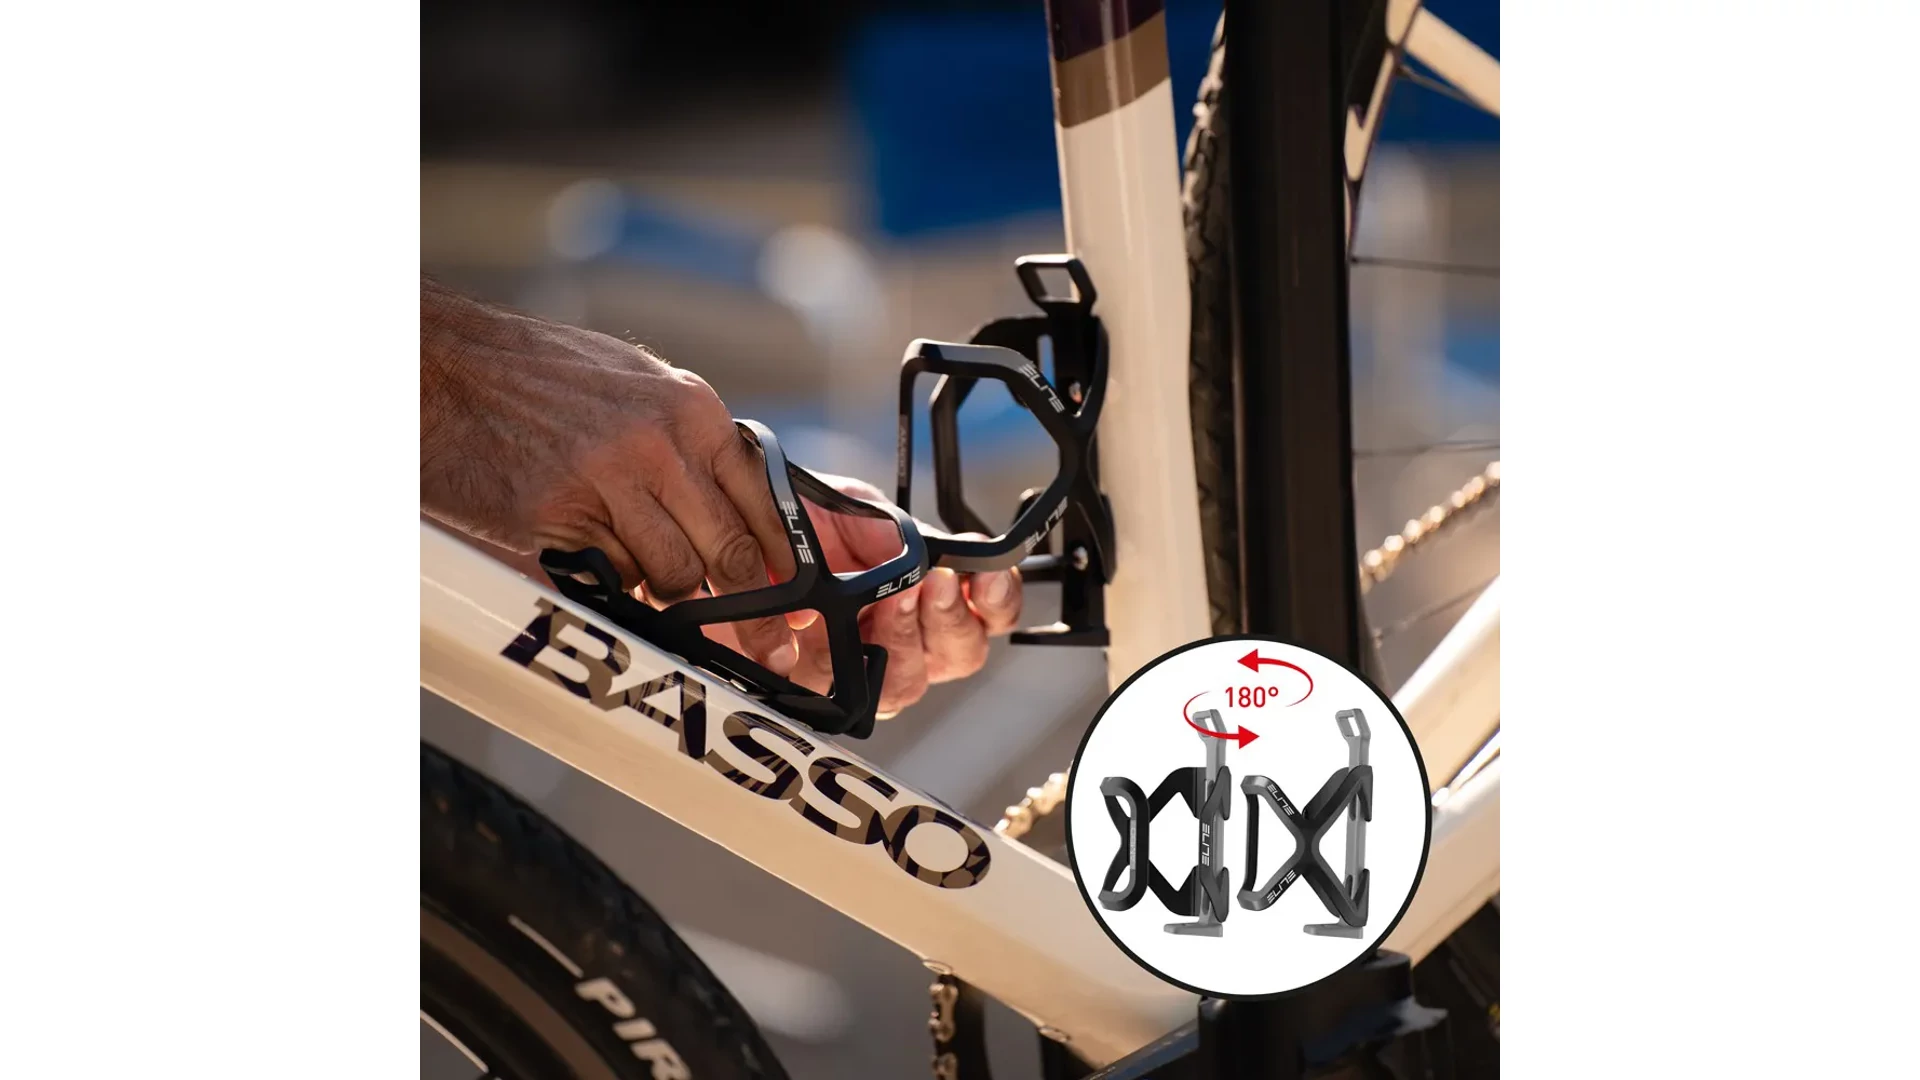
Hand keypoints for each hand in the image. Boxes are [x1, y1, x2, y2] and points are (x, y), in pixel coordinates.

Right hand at [421, 278, 802, 675]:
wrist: (447, 368)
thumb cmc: (541, 377)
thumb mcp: (636, 386)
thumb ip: (690, 444)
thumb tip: (744, 510)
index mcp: (692, 410)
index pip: (764, 502)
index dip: (784, 564)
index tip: (797, 605)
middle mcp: (661, 443)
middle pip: (729, 553)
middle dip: (748, 610)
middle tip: (764, 647)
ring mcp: (609, 481)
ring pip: (672, 576)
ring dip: (661, 589)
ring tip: (633, 564)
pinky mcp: (560, 517)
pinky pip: (612, 577)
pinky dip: (611, 581)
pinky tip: (591, 554)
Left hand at [698, 475, 1023, 718]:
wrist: (724, 538)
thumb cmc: (795, 526)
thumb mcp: (848, 510)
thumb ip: (889, 531)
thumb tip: (928, 556)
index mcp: (930, 598)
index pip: (988, 611)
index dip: (999, 598)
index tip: (988, 573)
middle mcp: (907, 642)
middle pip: (960, 654)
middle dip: (950, 617)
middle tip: (935, 582)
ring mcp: (864, 672)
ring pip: (908, 682)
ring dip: (904, 637)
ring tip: (889, 598)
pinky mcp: (812, 691)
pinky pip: (840, 692)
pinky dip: (843, 660)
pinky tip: (830, 629)